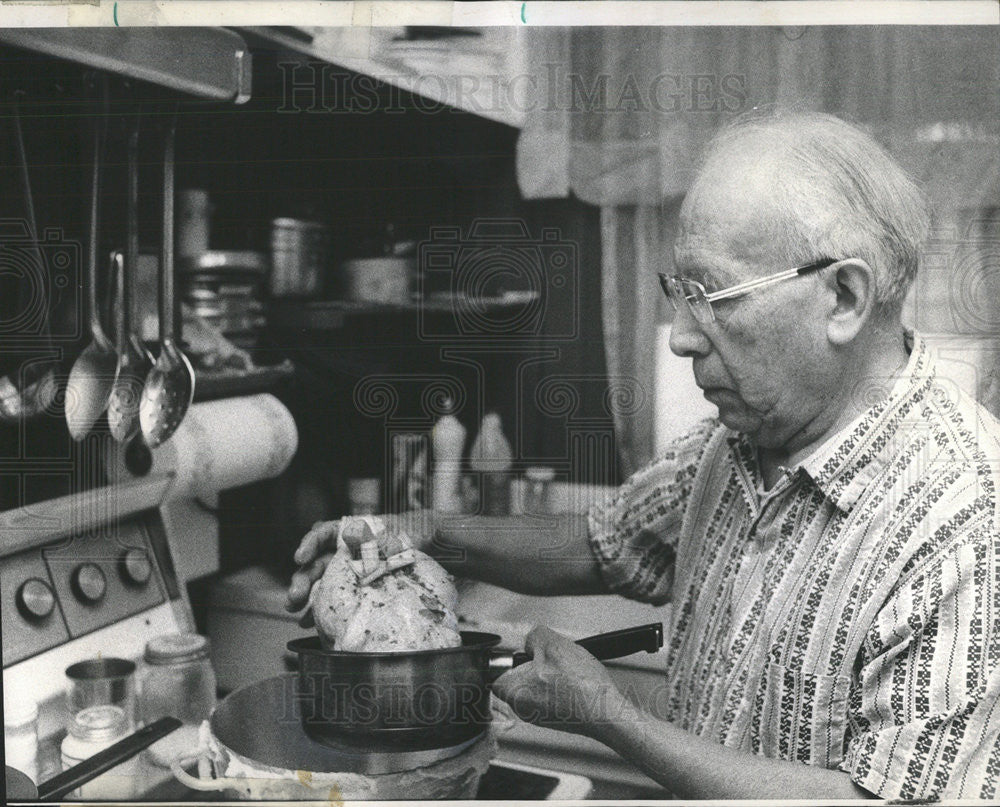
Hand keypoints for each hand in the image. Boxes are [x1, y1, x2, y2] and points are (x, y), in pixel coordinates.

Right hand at [285, 510, 438, 622]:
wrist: (435, 548)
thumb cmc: (417, 533)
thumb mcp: (397, 530)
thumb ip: (376, 532)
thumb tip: (355, 535)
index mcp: (352, 531)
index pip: (324, 534)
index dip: (309, 544)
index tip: (300, 557)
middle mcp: (347, 550)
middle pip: (318, 562)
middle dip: (302, 579)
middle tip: (293, 598)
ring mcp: (350, 569)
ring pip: (322, 581)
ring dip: (306, 596)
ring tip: (297, 612)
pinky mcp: (355, 587)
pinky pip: (334, 596)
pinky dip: (321, 607)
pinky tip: (310, 621)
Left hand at [491, 626, 629, 740]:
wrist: (607, 712)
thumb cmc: (580, 685)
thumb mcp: (552, 642)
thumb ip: (533, 636)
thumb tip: (531, 641)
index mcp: (512, 691)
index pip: (498, 670)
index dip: (515, 656)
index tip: (530, 653)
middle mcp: (522, 708)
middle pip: (521, 675)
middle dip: (538, 663)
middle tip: (556, 660)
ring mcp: (540, 716)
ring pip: (539, 684)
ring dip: (553, 673)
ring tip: (570, 672)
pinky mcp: (557, 718)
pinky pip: (554, 695)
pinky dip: (564, 686)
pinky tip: (577, 683)